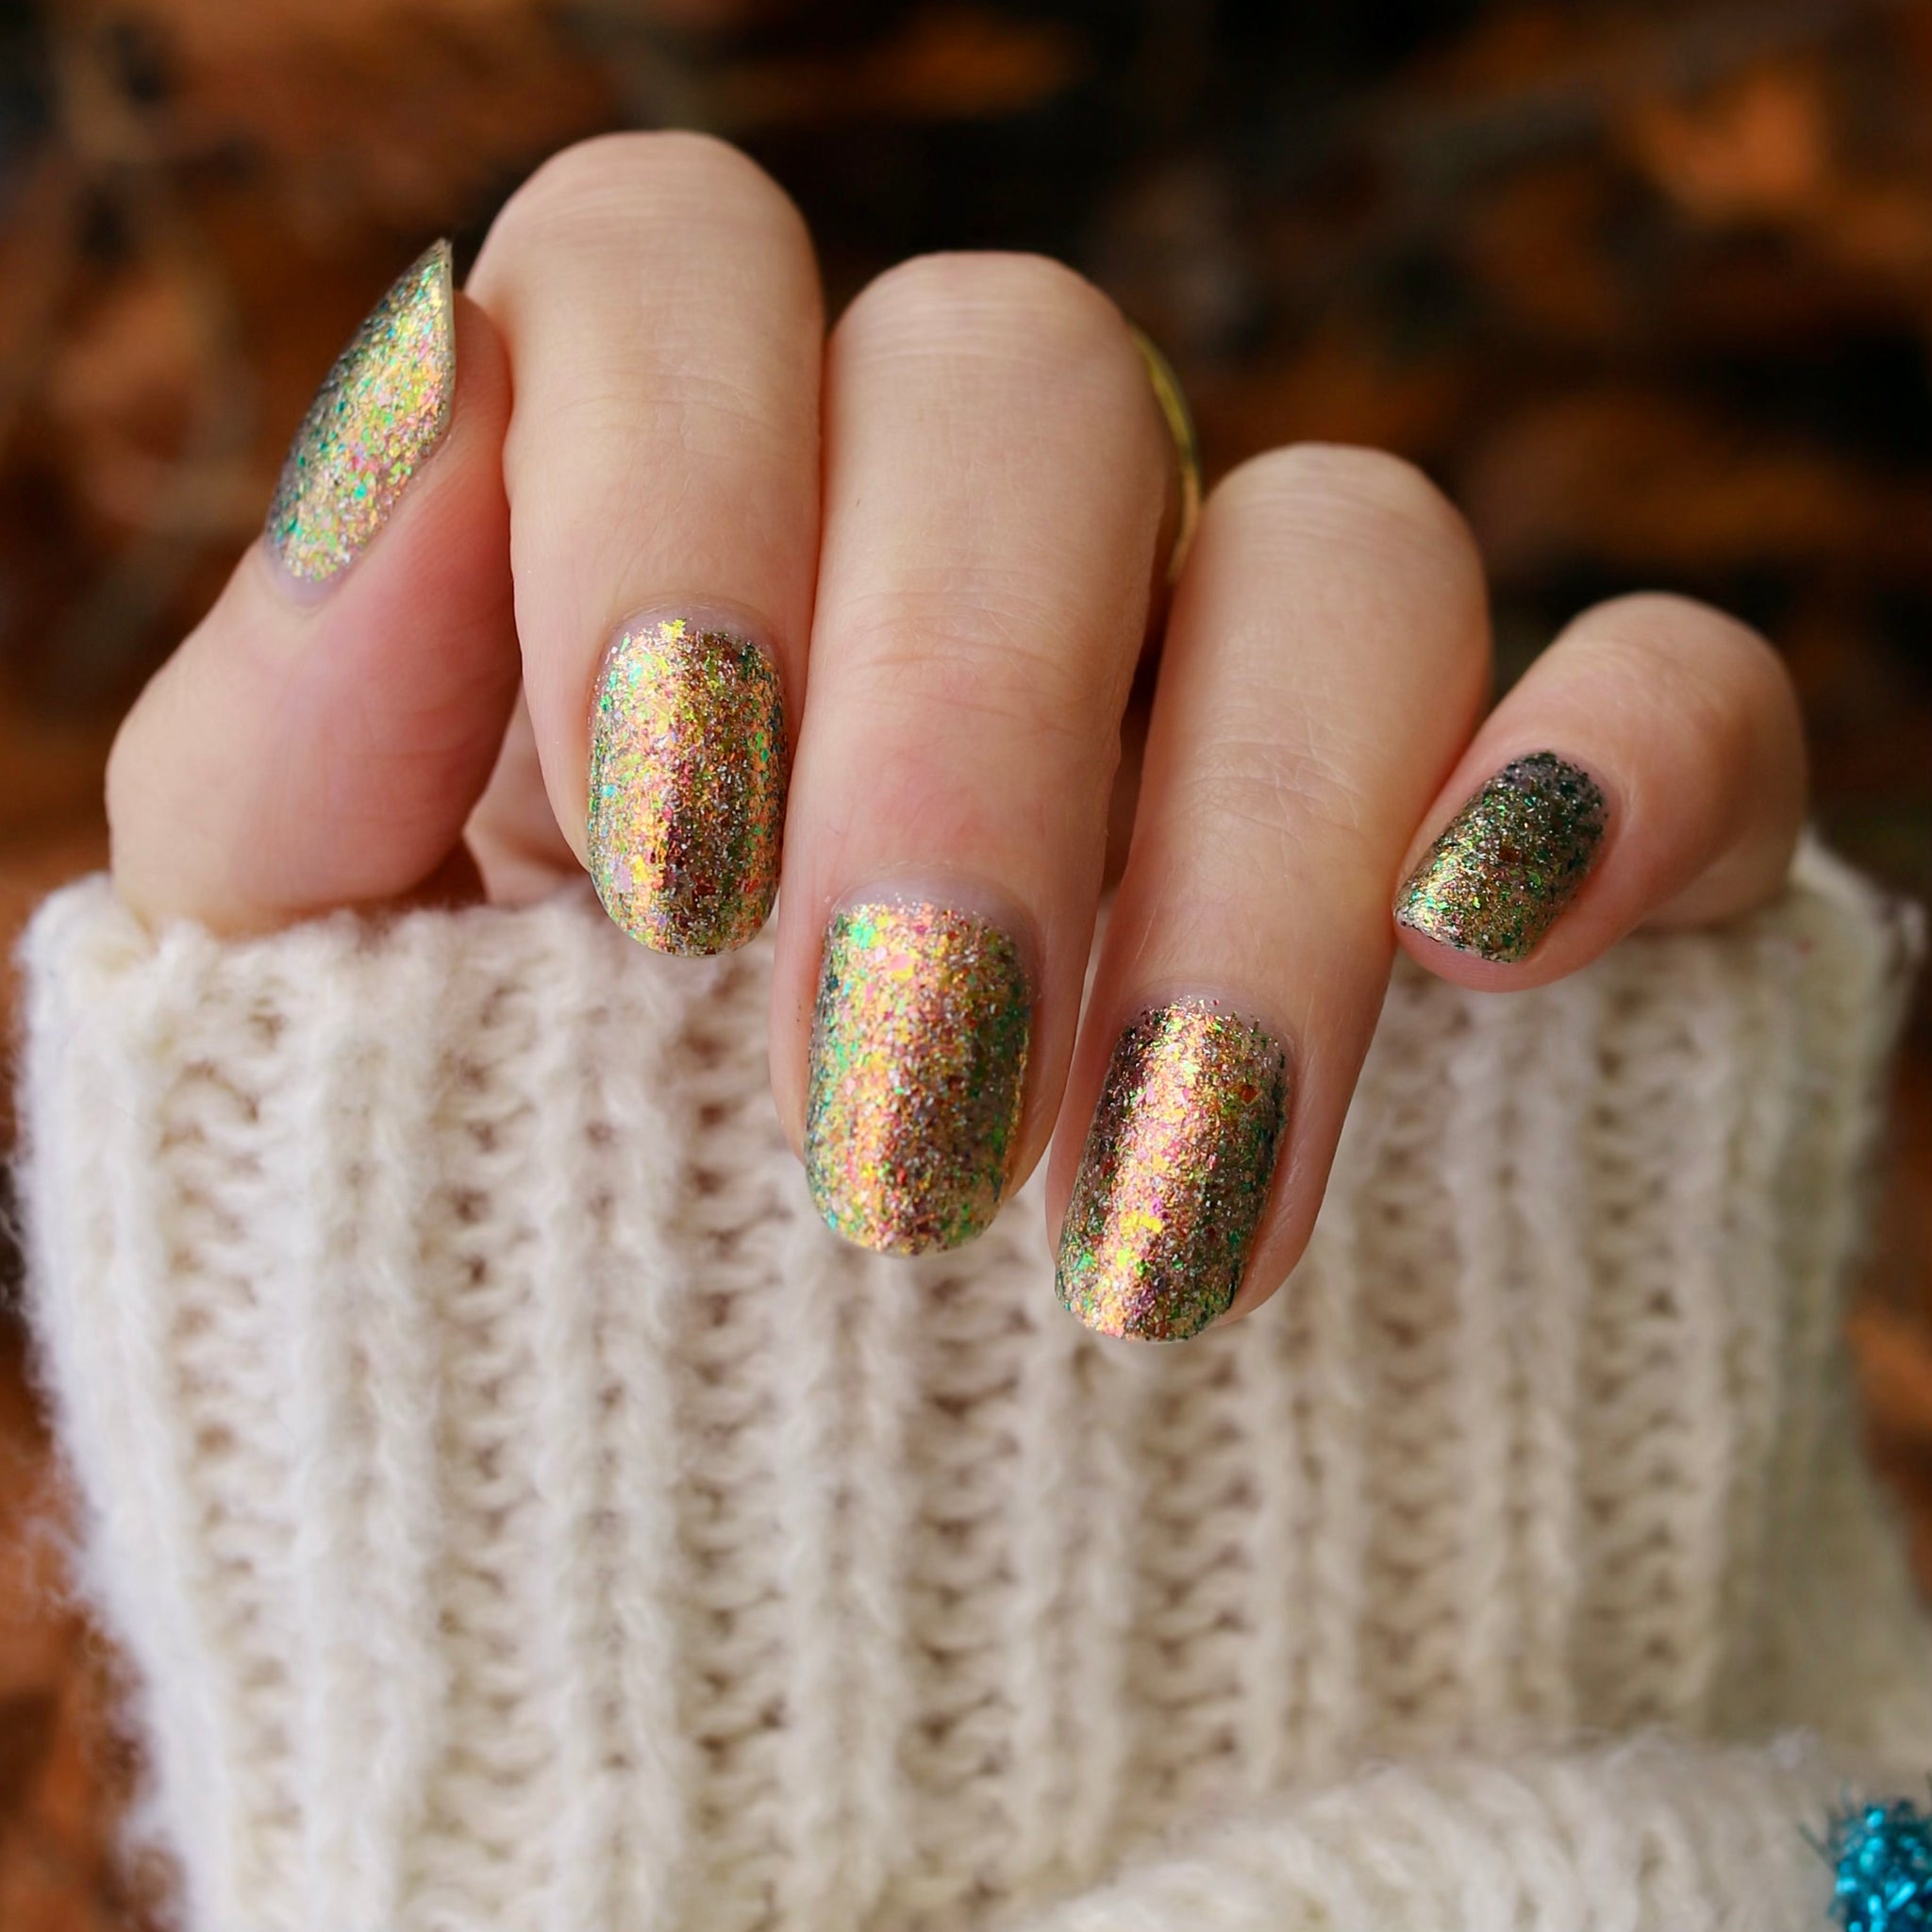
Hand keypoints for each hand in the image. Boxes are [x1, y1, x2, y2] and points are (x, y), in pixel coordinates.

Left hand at [105, 132, 1805, 1339]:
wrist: (786, 1576)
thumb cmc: (523, 1272)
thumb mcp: (318, 1031)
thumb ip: (288, 744)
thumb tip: (410, 420)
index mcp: (686, 538)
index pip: (675, 274)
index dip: (655, 488)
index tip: (659, 867)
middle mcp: (988, 563)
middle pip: (1024, 387)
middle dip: (958, 726)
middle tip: (889, 1122)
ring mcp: (1262, 696)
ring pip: (1342, 548)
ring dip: (1246, 860)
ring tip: (1147, 1237)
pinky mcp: (1516, 864)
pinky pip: (1664, 693)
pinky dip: (1618, 772)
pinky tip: (1501, 943)